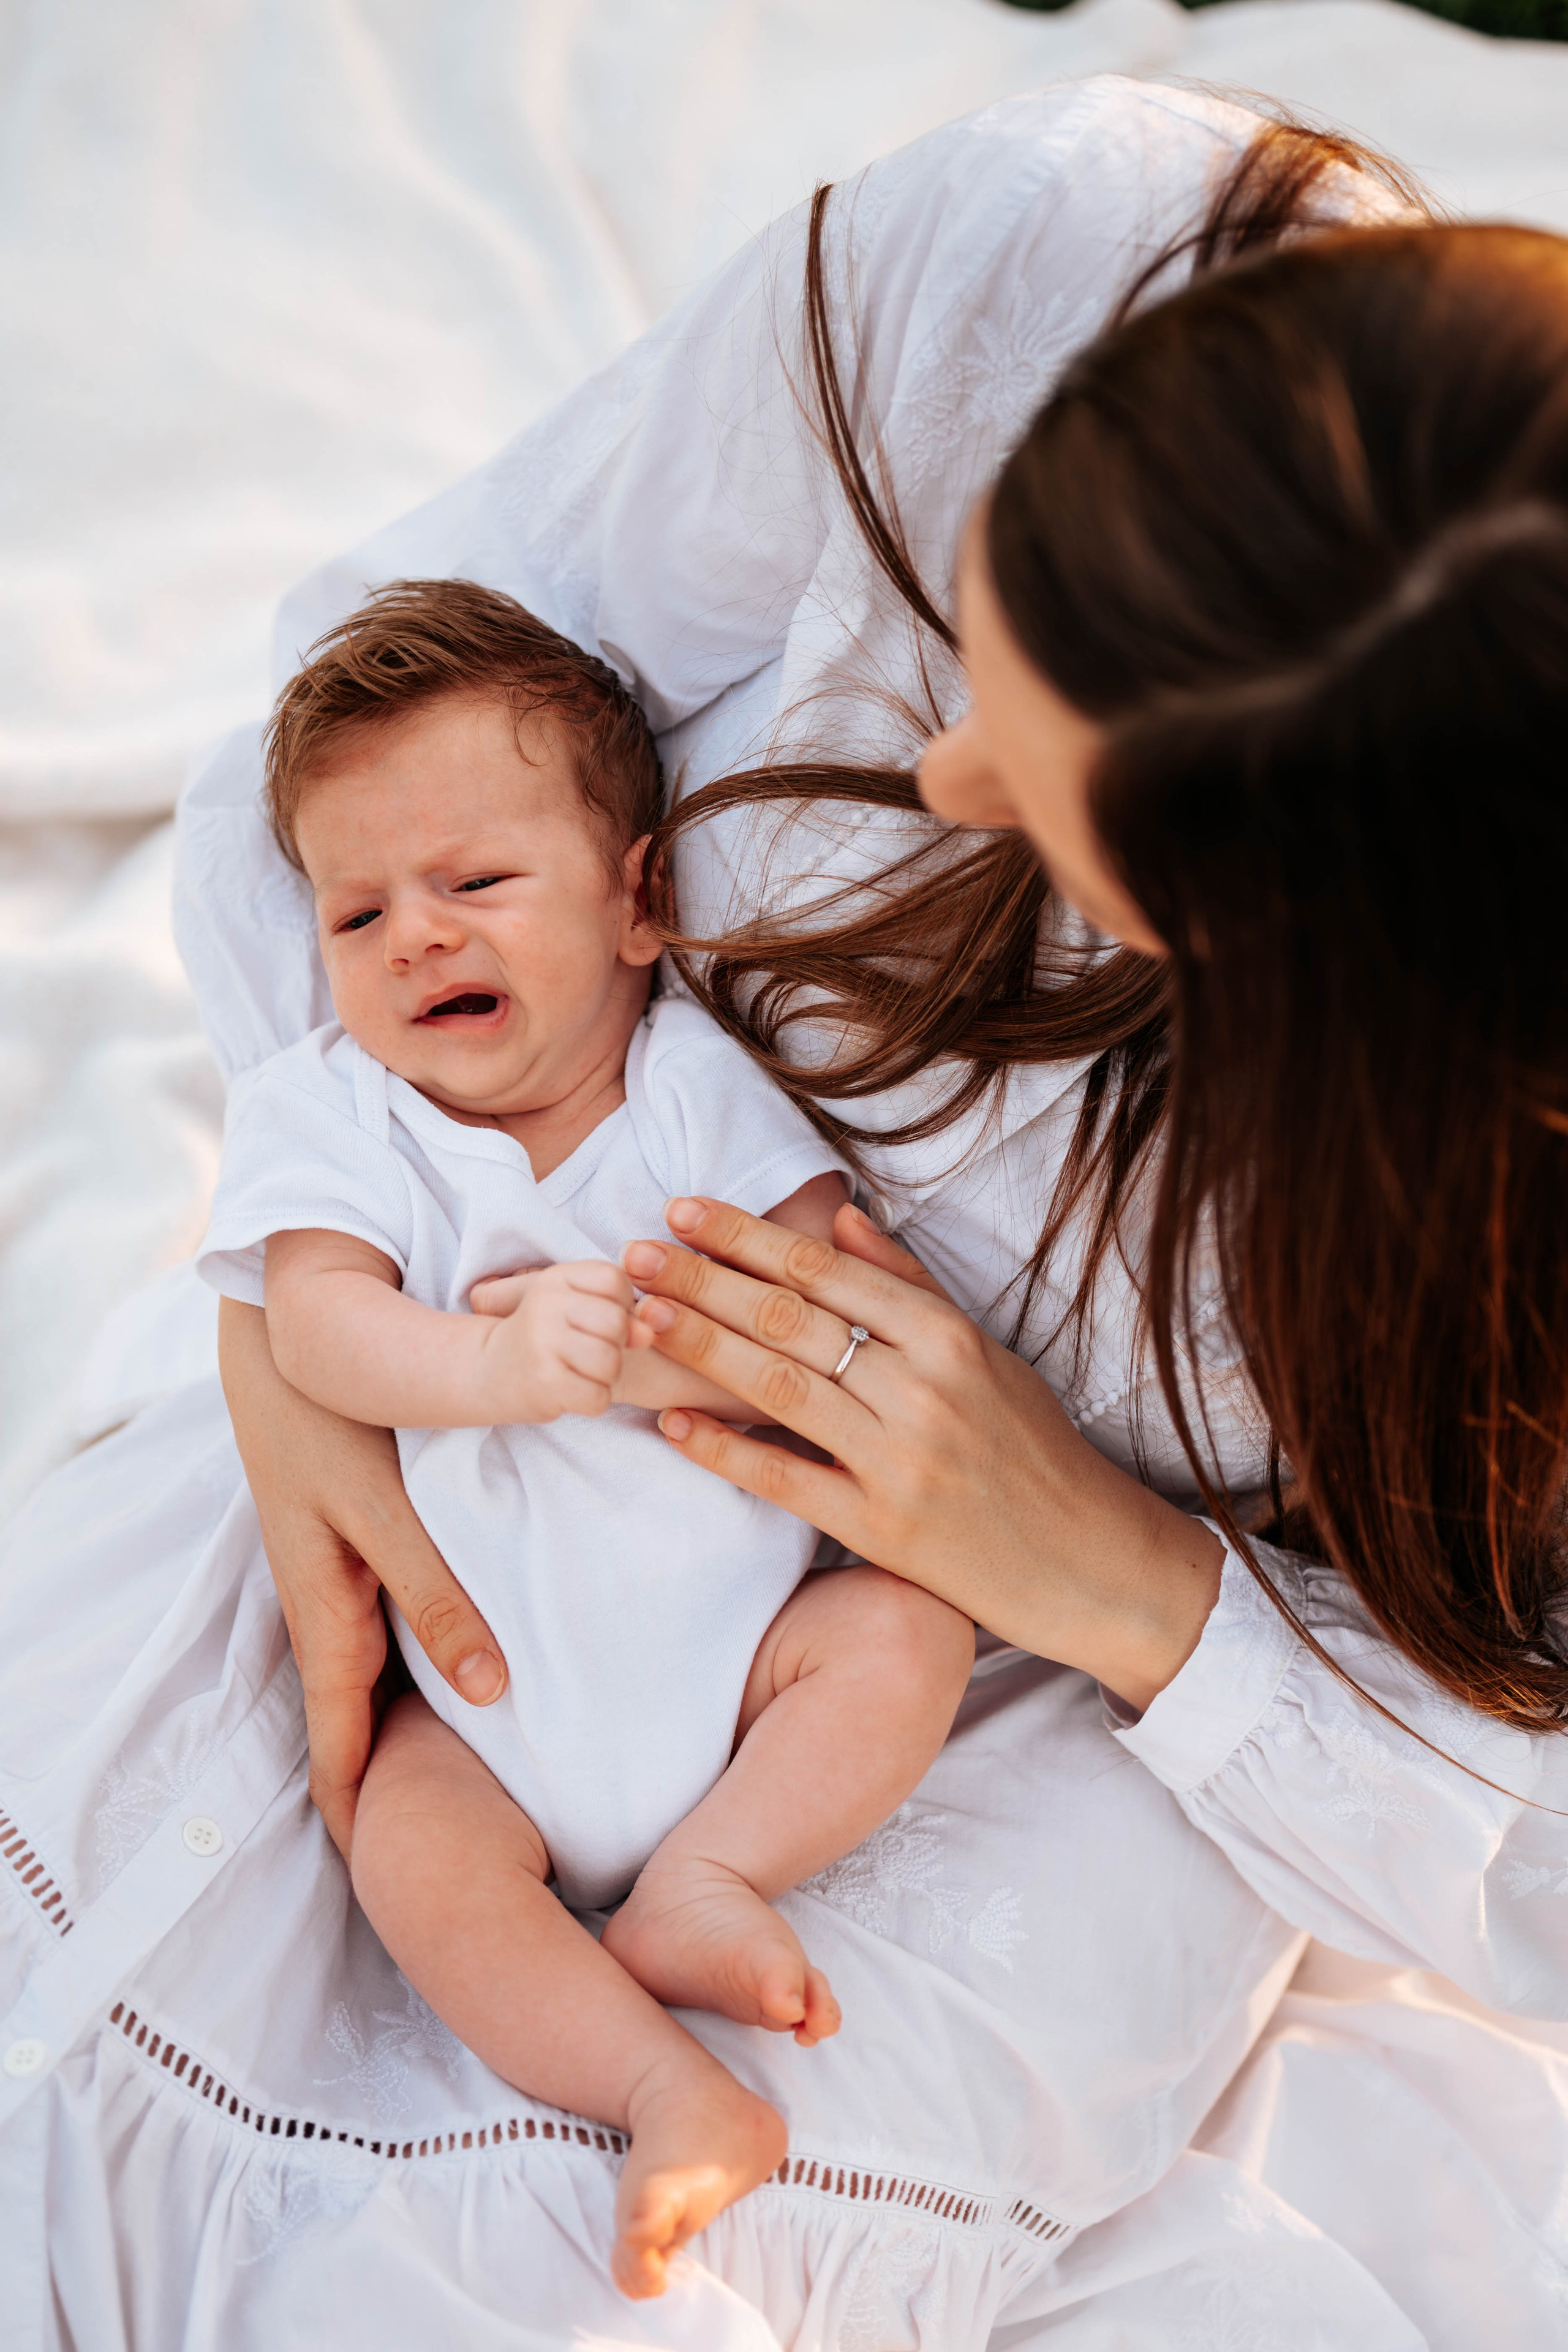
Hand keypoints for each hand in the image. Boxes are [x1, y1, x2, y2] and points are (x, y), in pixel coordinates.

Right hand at [219, 1298, 507, 1857]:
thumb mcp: (384, 1513)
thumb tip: (491, 1695)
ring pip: (380, 1677)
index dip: (361, 1819)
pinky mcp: (365, 1546)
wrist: (286, 1343)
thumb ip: (437, 1596)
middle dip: (395, 1789)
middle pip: (361, 1725)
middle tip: (454, 1849)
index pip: (337, 1750)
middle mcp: (331, 1612)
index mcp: (326, 1620)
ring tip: (468, 1785)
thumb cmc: (328, 1423)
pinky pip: (391, 1626)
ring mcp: (345, 1580)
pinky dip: (424, 1664)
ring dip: (411, 1729)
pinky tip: (474, 1671)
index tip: (395, 1883)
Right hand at [477, 1259, 647, 1421]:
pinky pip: (598, 1397)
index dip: (621, 1303)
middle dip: (615, 1344)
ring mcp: (542, 1343)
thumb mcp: (579, 1312)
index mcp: (556, 1277)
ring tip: (583, 1372)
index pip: (614, 1278)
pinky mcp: (544, 1383)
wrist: (487, 1371)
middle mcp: (545, 1304)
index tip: (598, 1319)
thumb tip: (647, 1334)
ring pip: (610, 1362)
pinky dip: (593, 1401)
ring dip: (606, 1376)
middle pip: (617, 1322)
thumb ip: (620, 1314)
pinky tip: (574, 1393)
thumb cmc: (546, 1337)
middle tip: (590, 1351)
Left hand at [621, 1199, 1223, 1710]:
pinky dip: (725, 1449)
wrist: (1088, 1561)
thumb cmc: (1034, 1450)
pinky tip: (671, 1423)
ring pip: (778, 1389)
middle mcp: (923, 1390)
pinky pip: (785, 1480)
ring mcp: (900, 1460)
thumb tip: (838, 1218)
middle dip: (701, 1282)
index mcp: (948, 1337)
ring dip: (699, 1349)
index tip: (682, 1209)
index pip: (824, 1273)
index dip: (745, 1238)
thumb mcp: (986, 1354)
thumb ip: (909, 1285)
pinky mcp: (883, 1528)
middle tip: (631, 1253)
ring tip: (636, 1317)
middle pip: (789, 1321)